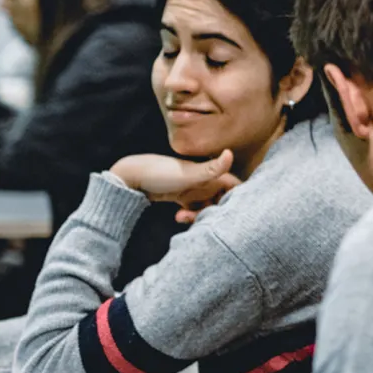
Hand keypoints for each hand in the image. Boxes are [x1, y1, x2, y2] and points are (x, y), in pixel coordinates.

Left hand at [109, 151, 239, 206]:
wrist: (132, 177)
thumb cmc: (161, 173)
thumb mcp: (188, 174)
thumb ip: (211, 168)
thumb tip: (230, 153)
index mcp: (211, 174)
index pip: (235, 185)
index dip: (239, 197)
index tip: (234, 211)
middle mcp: (206, 181)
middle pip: (223, 199)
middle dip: (217, 212)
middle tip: (204, 219)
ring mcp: (195, 189)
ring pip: (208, 206)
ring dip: (201, 215)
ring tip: (183, 217)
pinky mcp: (183, 196)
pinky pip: (194, 208)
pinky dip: (190, 215)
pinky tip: (178, 216)